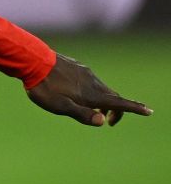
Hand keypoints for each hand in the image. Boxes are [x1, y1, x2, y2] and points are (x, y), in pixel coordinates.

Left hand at [25, 54, 151, 126]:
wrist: (33, 62)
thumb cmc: (45, 88)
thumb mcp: (60, 106)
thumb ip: (81, 114)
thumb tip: (102, 121)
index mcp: (91, 94)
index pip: (118, 103)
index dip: (134, 108)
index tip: (148, 112)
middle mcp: (93, 83)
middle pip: (112, 97)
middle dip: (116, 110)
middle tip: (109, 122)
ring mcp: (86, 74)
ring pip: (102, 88)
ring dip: (103, 101)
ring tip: (93, 110)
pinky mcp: (78, 68)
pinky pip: (92, 81)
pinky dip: (94, 91)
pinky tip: (80, 94)